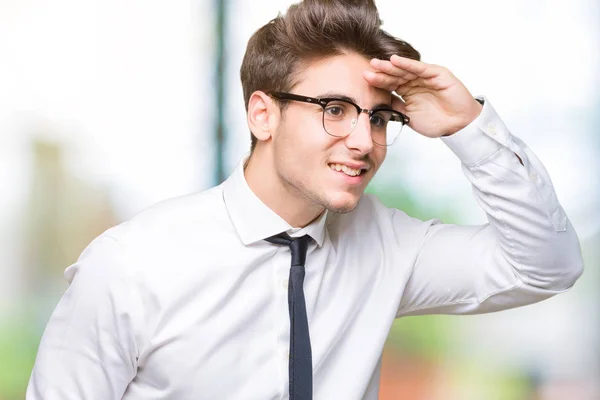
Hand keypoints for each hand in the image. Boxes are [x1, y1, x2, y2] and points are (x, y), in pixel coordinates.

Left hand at [363, 55, 482, 137]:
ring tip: (376, 64)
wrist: (458, 125)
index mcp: (407, 91)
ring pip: (405, 70)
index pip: (389, 84)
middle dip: (380, 73)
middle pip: (394, 75)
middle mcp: (415, 81)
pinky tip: (394, 60)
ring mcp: (425, 76)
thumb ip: (395, 107)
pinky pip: (419, 67)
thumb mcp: (409, 116)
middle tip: (365, 70)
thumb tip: (378, 103)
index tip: (363, 81)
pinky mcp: (436, 73)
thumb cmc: (437, 122)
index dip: (378, 82)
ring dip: (390, 67)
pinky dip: (407, 64)